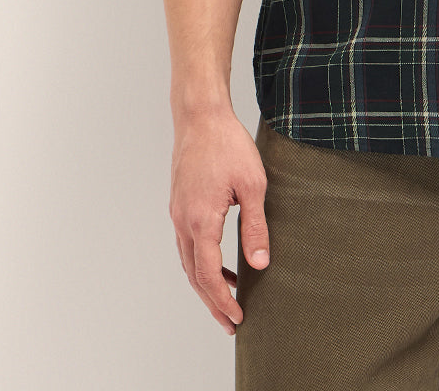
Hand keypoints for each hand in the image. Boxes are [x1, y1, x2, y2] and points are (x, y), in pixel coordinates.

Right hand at [169, 108, 269, 333]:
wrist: (200, 116)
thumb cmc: (228, 145)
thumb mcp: (253, 185)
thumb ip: (255, 226)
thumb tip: (260, 263)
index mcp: (201, 221)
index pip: (208, 275)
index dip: (222, 301)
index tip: (237, 318)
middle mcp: (183, 221)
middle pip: (194, 275)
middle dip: (212, 302)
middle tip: (231, 322)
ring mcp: (178, 213)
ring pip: (188, 261)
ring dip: (206, 283)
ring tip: (227, 298)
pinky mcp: (180, 203)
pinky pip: (187, 243)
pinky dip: (201, 261)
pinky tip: (220, 261)